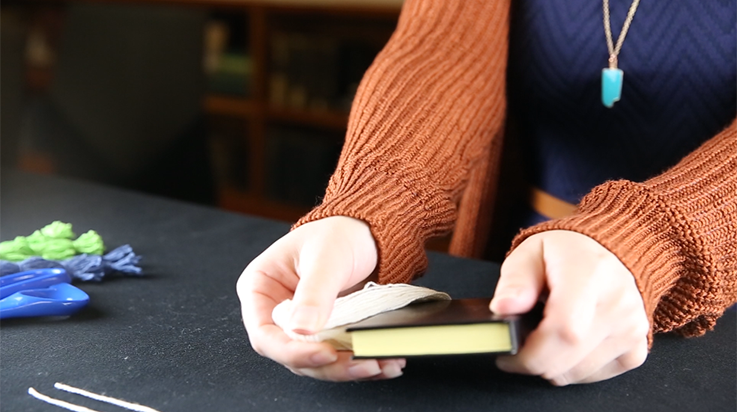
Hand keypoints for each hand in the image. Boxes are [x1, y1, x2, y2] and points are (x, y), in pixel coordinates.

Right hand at [236, 216, 405, 380]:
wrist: (367, 231)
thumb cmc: (339, 233)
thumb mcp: (326, 257)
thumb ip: (313, 293)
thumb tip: (301, 328)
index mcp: (260, 288)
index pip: (264, 334)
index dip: (292, 351)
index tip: (325, 354)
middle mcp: (276, 312)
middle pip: (292, 355)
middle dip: (330, 365)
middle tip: (363, 362)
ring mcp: (302, 326)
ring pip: (317, 362)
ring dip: (349, 368)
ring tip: (381, 363)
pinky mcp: (327, 333)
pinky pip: (339, 357)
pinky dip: (361, 362)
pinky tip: (386, 362)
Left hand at [490, 230, 648, 384]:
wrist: (606, 255)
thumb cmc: (562, 255)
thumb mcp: (528, 255)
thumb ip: (514, 281)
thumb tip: (503, 307)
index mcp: (590, 273)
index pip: (564, 329)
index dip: (531, 352)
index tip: (508, 355)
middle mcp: (619, 302)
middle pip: (570, 358)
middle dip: (534, 363)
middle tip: (517, 351)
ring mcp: (632, 328)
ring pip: (579, 373)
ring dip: (552, 367)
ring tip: (542, 342)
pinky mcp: (637, 349)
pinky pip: (596, 376)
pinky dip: (573, 370)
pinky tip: (565, 348)